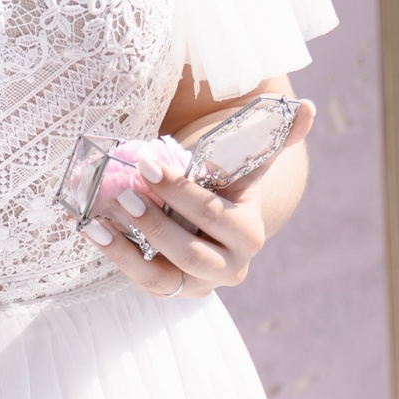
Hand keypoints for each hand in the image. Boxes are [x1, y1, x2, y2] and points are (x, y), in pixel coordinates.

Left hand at [85, 100, 314, 299]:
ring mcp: (198, 284)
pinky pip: (143, 282)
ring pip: (164, 277)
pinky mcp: (171, 290)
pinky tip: (92, 231)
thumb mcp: (242, 159)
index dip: (180, 192)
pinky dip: (116, 258)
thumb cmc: (221, 180)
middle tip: (123, 193)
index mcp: (248, 232)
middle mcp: (229, 266)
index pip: (214, 216)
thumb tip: (306, 107)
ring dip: (128, 251)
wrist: (208, 212)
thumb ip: (270, 136)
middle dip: (155, 225)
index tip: (146, 163)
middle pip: (191, 253)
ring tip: (99, 221)